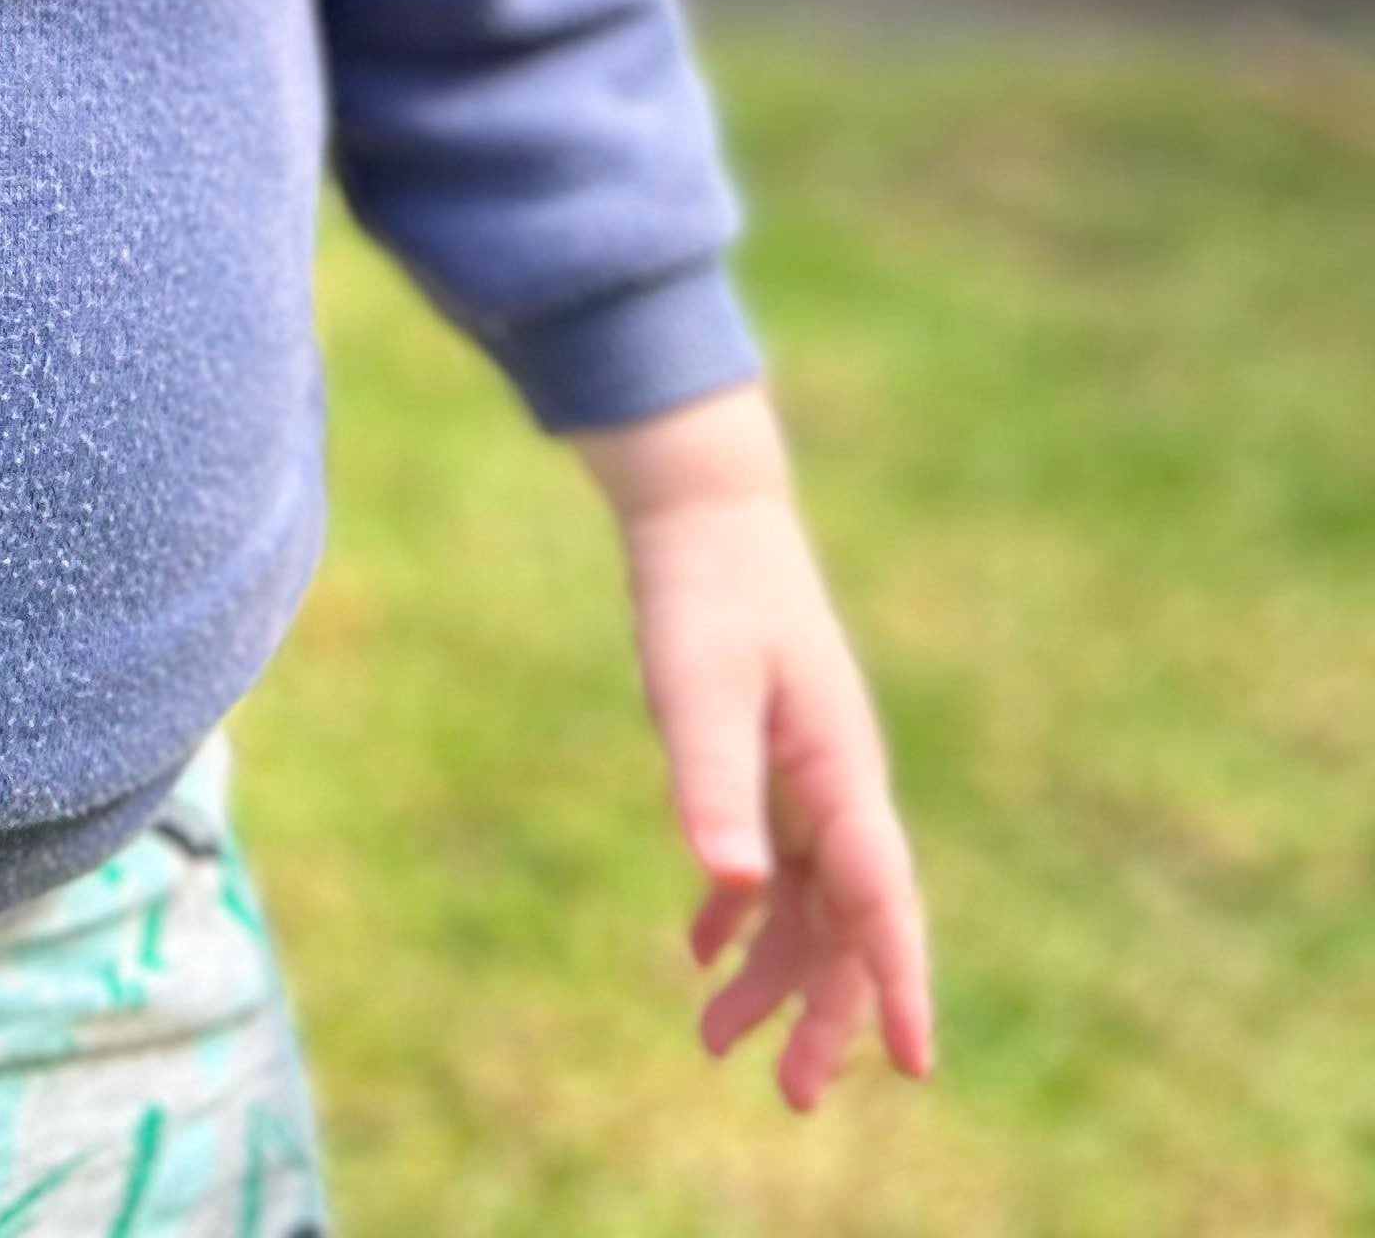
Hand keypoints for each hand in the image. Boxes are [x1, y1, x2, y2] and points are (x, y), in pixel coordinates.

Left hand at [575, 385, 932, 1109]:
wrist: (704, 517)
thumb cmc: (706, 595)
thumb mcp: (697, 685)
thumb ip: (712, 780)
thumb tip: (727, 882)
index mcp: (840, 771)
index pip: (881, 897)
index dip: (896, 981)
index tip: (917, 1063)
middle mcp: (837, 785)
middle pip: (849, 922)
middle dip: (829, 1011)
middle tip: (796, 1096)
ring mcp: (806, 776)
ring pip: (807, 903)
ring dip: (773, 975)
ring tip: (713, 1044)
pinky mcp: (767, 762)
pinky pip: (769, 862)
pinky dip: (739, 913)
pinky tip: (701, 953)